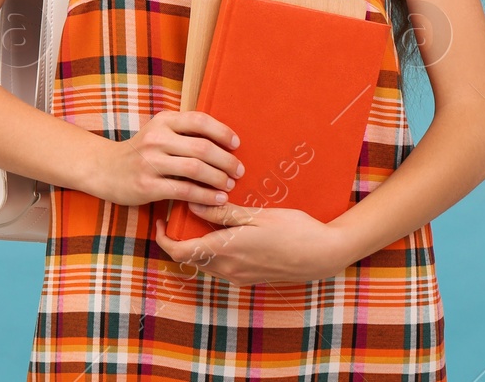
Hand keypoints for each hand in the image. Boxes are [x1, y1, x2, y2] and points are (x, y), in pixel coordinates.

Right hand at [88, 110, 245, 209]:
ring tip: (229, 185)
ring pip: (195, 169)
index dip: (222, 132)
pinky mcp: (147, 186)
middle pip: (202, 147)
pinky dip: (205, 196)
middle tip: (239, 171)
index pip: (199, 121)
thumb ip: (184, 132)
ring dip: (218, 178)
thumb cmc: (142, 151)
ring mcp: (150, 162)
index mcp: (163, 121)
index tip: (237, 144)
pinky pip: (184, 190)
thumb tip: (224, 141)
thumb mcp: (159, 132)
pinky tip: (217, 199)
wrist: (105, 169)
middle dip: (226, 160)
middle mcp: (156, 138)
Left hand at [154, 203, 351, 286]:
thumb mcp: (257, 215)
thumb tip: (193, 206)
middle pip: (189, 257)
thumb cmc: (294, 230)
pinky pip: (220, 266)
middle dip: (179, 237)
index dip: (163, 237)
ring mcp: (239, 277)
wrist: (324, 255)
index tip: (159, 219)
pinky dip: (212, 250)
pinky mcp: (249, 278)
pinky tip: (223, 232)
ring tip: (201, 218)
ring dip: (196, 243)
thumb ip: (222, 213)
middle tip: (180, 211)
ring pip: (204, 262)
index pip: (180, 251)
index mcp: (225, 252)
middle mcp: (228, 270)